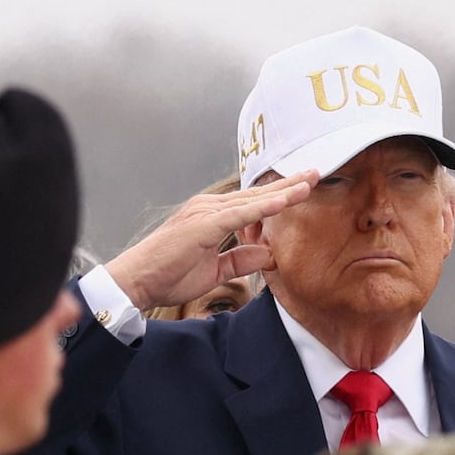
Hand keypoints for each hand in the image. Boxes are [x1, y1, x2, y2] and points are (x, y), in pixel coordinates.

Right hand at [104, 171, 317, 310]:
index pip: (251, 204)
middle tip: (317, 173)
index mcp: (211, 217)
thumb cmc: (168, 276)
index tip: (303, 188)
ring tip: (310, 181)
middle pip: (256, 194)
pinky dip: (266, 206)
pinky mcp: (204, 225)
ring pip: (253, 200)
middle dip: (288, 184)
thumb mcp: (214, 271)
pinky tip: (287, 199)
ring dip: (283, 190)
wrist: (137, 282)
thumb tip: (268, 254)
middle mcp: (209, 208)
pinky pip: (242, 213)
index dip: (278, 196)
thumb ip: (240, 260)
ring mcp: (206, 213)